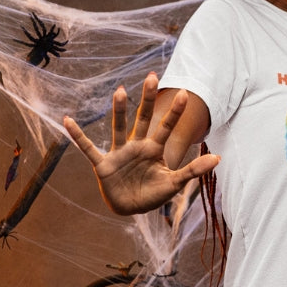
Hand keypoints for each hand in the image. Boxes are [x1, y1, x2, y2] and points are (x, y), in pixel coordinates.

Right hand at [63, 73, 218, 214]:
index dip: (176, 112)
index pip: (167, 127)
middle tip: (153, 77)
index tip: (186, 93)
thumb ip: (194, 170)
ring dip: (119, 111)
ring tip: (121, 91)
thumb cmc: (152, 194)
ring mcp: (119, 153)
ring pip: (119, 128)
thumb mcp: (174, 183)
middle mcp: (136, 146)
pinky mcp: (103, 165)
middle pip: (144, 119)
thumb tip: (219, 158)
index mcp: (154, 149)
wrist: (129, 209)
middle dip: (148, 100)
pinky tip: (67, 120)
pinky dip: (78, 136)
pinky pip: (88, 148)